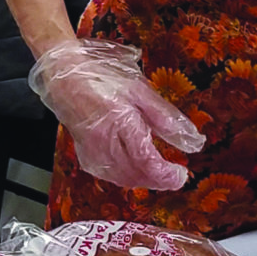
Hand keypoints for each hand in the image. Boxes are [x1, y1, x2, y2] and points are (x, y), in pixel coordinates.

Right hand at [29, 40, 204, 191]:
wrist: (63, 75)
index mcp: (119, 121)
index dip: (167, 174)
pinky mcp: (83, 155)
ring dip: (144, 180)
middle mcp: (102, 141)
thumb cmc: (101, 77)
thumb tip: (192, 141)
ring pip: (122, 179)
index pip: (146, 160)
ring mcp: (90, 151)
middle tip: (175, 174)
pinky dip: (126, 177)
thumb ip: (165, 118)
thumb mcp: (139, 90)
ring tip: (159, 171)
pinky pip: (108, 175)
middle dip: (159, 180)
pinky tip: (135, 168)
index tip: (182, 174)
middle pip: (136, 175)